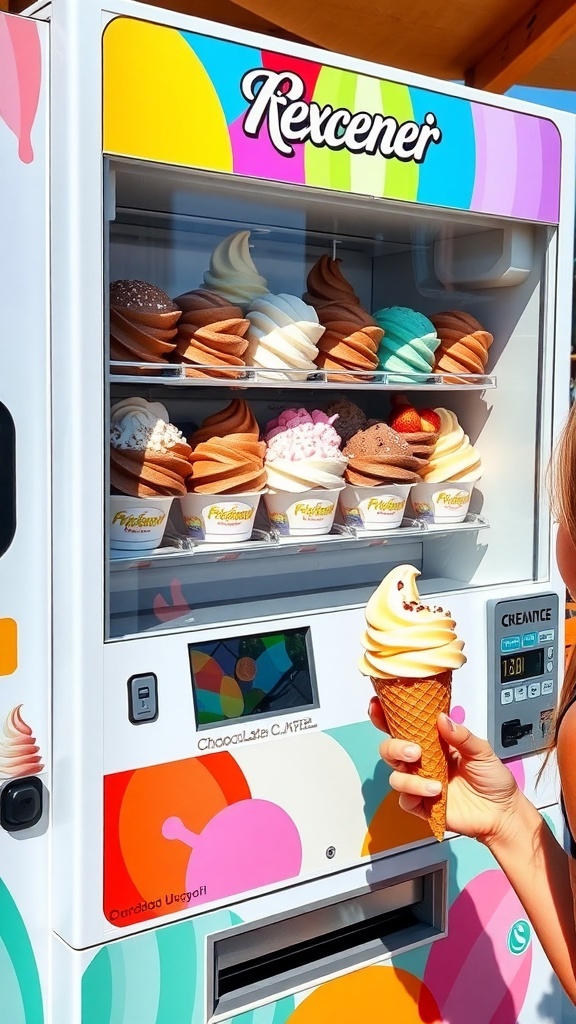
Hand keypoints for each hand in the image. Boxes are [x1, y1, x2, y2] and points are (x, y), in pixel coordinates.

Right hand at [369, 698, 520, 844]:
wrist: (502, 812)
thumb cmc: (493, 779)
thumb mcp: (482, 751)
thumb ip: (462, 736)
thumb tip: (442, 718)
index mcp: (432, 743)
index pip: (403, 727)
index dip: (385, 716)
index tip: (376, 706)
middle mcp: (422, 762)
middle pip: (390, 749)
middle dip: (394, 747)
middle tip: (415, 751)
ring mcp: (420, 783)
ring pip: (395, 776)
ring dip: (411, 779)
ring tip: (435, 784)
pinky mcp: (423, 806)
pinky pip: (405, 800)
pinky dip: (415, 796)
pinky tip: (434, 795)